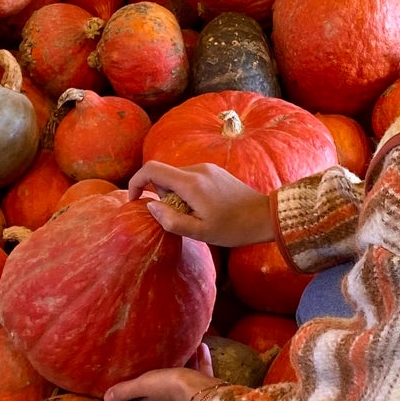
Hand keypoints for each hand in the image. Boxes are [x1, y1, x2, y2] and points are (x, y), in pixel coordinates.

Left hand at [104, 366, 217, 400]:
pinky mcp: (206, 389)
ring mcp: (189, 399)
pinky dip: (200, 361)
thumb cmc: (171, 388)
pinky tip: (201, 346)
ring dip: (178, 374)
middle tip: (145, 379)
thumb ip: (126, 391)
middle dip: (151, 396)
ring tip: (175, 358)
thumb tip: (106, 398)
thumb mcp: (144, 385)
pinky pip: (202, 373)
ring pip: (181, 387)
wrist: (206, 392)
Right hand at [128, 161, 274, 247]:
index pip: (151, 169)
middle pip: (163, 174)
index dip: (136, 182)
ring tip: (193, 215)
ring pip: (177, 177)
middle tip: (177, 217)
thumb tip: (150, 206)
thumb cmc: (233, 228)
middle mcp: (197, 169)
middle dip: (160, 195)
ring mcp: (207, 168)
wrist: (265, 216)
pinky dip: (186, 191)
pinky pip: (190, 177)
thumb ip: (171, 220)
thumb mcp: (200, 232)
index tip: (134, 200)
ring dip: (174, 195)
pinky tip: (202, 208)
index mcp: (190, 182)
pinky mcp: (214, 171)